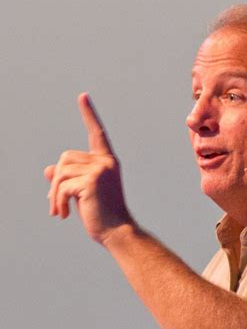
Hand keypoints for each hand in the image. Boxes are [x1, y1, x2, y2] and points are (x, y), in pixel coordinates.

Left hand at [44, 93, 131, 243]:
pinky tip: (64, 214)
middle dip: (56, 181)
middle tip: (55, 204)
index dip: (89, 115)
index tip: (82, 96)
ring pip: (61, 172)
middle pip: (66, 158)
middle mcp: (105, 162)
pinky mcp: (92, 181)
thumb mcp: (81, 194)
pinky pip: (63, 185)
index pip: (97, 134)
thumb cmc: (101, 215)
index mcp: (107, 162)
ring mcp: (100, 170)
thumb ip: (68, 179)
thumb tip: (48, 170)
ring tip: (59, 211)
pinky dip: (58, 201)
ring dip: (55, 194)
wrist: (116, 232)